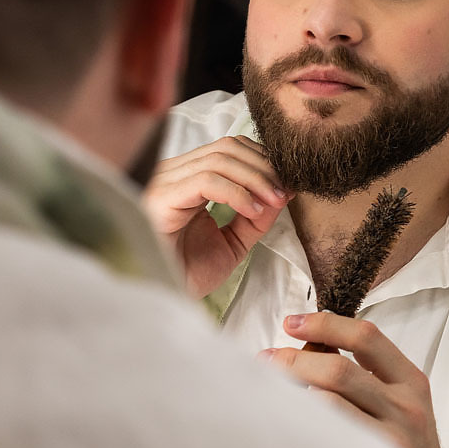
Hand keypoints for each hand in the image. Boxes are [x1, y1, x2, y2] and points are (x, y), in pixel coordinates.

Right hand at [143, 136, 290, 297]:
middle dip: (263, 167)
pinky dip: (237, 193)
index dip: (262, 161)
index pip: (228, 150)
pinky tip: (253, 210)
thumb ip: (255, 217)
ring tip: (275, 201)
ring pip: (219, 160)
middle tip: (285, 191)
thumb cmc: (190, 272)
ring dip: (255, 179)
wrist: (165, 299)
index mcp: (186, 179)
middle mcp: (172, 174)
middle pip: (226, 148)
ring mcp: (164, 184)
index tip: (287, 186)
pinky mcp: (161, 199)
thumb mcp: (234, 241)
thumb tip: (282, 192)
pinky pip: (206, 181)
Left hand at [261, 311, 448, 447]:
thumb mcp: (400, 400)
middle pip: (339, 371)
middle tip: (267, 361)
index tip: (291, 324)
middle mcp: (404, 407)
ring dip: (292, 394)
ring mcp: (390, 440)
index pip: (366, 337)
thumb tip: (307, 346)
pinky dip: (300, 426)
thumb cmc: (406, 443)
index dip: (324, 324)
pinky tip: (284, 425)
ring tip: (270, 393)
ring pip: (328, 406)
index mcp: (410, 380)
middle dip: (294, 361)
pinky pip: (326, 440)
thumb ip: (365, 373)